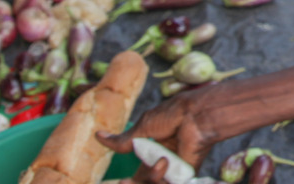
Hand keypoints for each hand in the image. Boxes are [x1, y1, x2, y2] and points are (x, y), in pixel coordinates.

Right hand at [97, 92, 215, 182]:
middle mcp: (161, 165)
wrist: (195, 115)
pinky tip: (164, 163)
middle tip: (124, 181)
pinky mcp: (183, 176)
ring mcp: (172, 172)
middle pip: (143, 182)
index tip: (121, 180)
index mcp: (151, 154)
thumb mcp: (142, 127)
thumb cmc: (172, 115)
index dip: (127, 182)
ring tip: (161, 161)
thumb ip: (123, 140)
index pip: (137, 177)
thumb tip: (98, 136)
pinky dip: (160, 179)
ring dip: (151, 177)